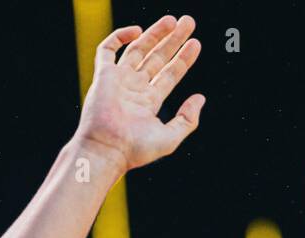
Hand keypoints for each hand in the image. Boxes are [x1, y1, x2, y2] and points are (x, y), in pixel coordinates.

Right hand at [75, 14, 204, 174]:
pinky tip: (138, 30)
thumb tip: (200, 98)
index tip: (196, 44)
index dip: (183, 59)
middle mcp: (133, 89)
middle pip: (156, 58)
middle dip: (172, 40)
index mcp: (148, 103)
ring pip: (137, 49)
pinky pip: (107, 49)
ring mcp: (118, 81)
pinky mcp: (103, 76)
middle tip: (188, 22)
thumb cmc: (135, 149)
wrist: (107, 150)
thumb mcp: (170, 137)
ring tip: (172, 20)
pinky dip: (120, 36)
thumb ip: (187, 119)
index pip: (169, 74)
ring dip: (154, 33)